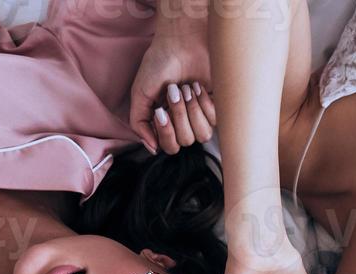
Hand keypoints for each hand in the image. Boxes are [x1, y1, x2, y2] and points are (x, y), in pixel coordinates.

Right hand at [129, 32, 216, 154]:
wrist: (181, 42)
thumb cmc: (159, 64)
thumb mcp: (140, 94)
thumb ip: (138, 123)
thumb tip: (152, 148)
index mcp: (165, 122)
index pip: (169, 147)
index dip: (166, 133)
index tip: (160, 110)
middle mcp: (183, 122)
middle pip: (185, 142)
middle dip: (178, 116)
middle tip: (174, 91)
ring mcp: (200, 115)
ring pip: (201, 136)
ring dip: (191, 111)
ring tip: (186, 88)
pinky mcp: (216, 106)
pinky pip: (214, 120)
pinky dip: (203, 102)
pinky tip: (197, 86)